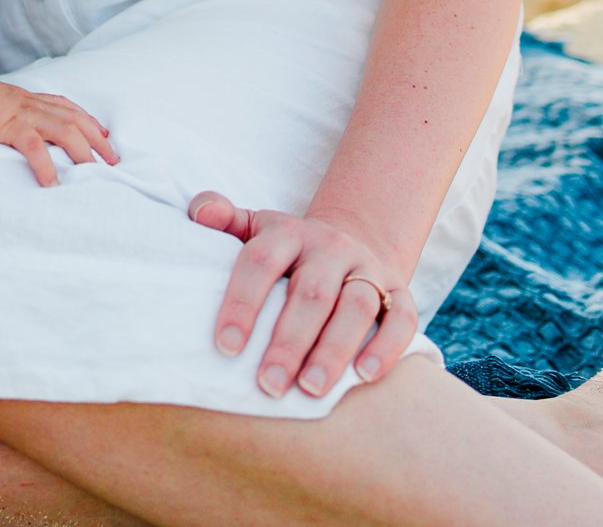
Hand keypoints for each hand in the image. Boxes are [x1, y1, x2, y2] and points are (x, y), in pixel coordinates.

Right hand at [0, 76, 116, 186]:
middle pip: (75, 119)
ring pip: (63, 130)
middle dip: (97, 140)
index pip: (68, 108)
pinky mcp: (7, 126)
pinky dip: (46, 164)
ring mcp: (21, 114)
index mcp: (29, 100)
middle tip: (112, 161)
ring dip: (83, 151)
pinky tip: (51, 182)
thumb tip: (12, 128)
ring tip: (94, 172)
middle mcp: (31, 105)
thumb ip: (9, 113)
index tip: (104, 137)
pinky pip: (33, 145)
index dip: (89, 122)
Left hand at [189, 192, 416, 398]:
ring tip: (311, 390)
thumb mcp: (253, 229)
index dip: (243, 303)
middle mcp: (331, 247)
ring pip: (357, 307)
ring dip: (334, 350)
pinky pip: (401, 317)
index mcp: (288, 233)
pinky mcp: (399, 290)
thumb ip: (223, 218)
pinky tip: (364, 377)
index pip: (261, 262)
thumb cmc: (285, 252)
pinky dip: (387, 347)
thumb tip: (200, 213)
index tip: (227, 346)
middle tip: (268, 385)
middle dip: (289, 341)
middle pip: (311, 293)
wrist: (347, 242)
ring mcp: (368, 268)